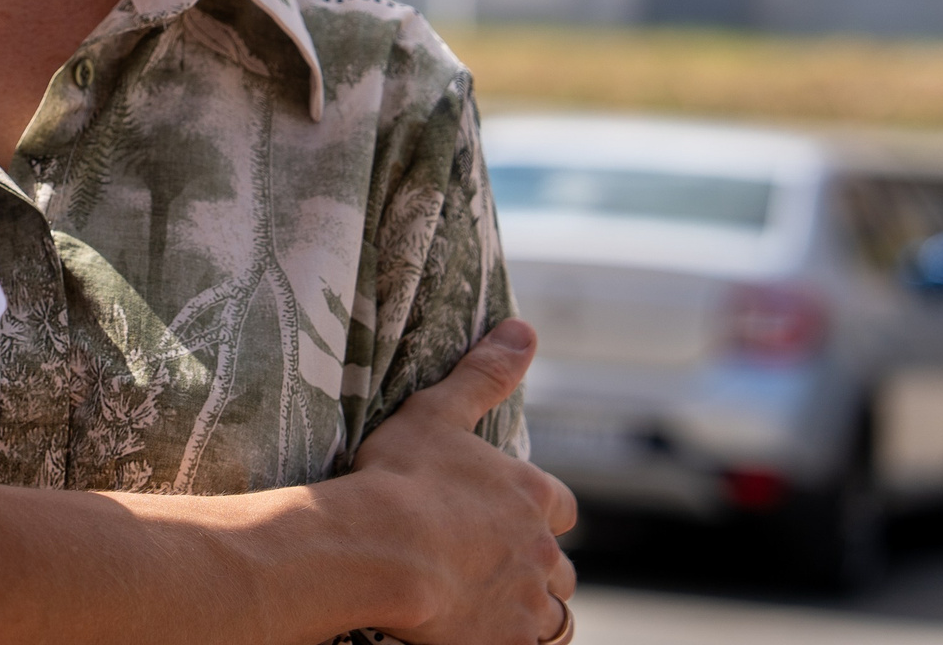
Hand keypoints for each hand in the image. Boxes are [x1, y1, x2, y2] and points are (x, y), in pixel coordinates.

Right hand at [349, 319, 577, 644]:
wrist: (380, 549)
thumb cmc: (402, 477)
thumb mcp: (437, 412)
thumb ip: (484, 373)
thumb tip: (524, 329)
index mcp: (530, 493)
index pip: (561, 505)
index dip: (541, 509)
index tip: (515, 513)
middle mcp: (541, 549)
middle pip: (559, 565)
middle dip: (538, 566)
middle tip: (494, 564)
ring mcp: (527, 601)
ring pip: (553, 613)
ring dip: (533, 609)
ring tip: (496, 605)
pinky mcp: (508, 642)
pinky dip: (514, 639)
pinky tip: (486, 631)